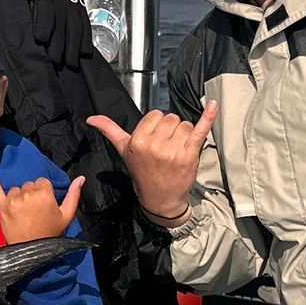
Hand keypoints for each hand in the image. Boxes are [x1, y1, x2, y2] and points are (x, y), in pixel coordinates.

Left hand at [0, 164, 84, 244]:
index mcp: (45, 194)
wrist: (32, 252)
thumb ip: (74, 194)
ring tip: (23, 213)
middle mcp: (28, 194)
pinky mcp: (2, 207)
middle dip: (31, 195)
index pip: (42, 182)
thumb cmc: (51, 234)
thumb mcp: (67, 216)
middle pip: (29, 184)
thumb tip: (81, 178)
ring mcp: (13, 200)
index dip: (43, 193)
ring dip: (19, 197)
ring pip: (16, 189)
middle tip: (34, 212)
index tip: (43, 205)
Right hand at [87, 100, 218, 223]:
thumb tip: (91, 118)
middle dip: (171, 130)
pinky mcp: (190, 154)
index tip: (155, 140)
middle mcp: (155, 145)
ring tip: (176, 151)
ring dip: (184, 135)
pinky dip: (208, 117)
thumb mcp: (124, 151)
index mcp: (138, 141)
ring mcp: (174, 150)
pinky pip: (200, 130)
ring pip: (185, 124)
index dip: (157, 126)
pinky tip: (213, 105)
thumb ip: (110, 131)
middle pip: (171, 118)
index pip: (155, 115)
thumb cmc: (143, 173)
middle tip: (166, 148)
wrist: (159, 199)